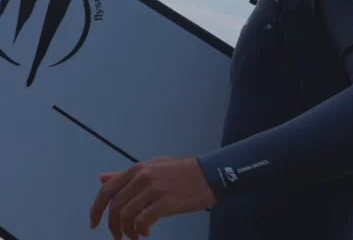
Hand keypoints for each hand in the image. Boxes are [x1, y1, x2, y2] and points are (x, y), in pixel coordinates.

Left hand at [89, 156, 217, 239]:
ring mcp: (155, 189)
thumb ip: (127, 175)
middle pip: (115, 207)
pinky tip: (147, 233)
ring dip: (127, 232)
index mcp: (138, 169)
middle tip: (119, 237)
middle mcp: (143, 177)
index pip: (107, 190)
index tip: (94, 224)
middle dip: (113, 226)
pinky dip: (141, 231)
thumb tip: (102, 178)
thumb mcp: (153, 167)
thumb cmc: (181, 172)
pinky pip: (143, 221)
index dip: (96, 210)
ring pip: (127, 216)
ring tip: (136, 236)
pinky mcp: (167, 201)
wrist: (209, 174)